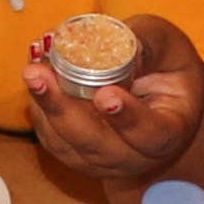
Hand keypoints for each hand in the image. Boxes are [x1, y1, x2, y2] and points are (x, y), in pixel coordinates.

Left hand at [21, 11, 203, 181]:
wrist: (157, 95)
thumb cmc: (167, 68)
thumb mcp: (169, 47)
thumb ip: (147, 43)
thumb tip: (111, 43)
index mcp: (168, 134)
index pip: (150, 134)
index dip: (127, 117)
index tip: (106, 95)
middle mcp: (134, 157)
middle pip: (95, 144)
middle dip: (62, 109)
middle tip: (38, 74)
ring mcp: (102, 161)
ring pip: (66, 142)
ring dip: (45, 105)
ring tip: (34, 69)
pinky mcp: (75, 154)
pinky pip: (51, 135)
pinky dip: (40, 103)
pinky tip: (36, 70)